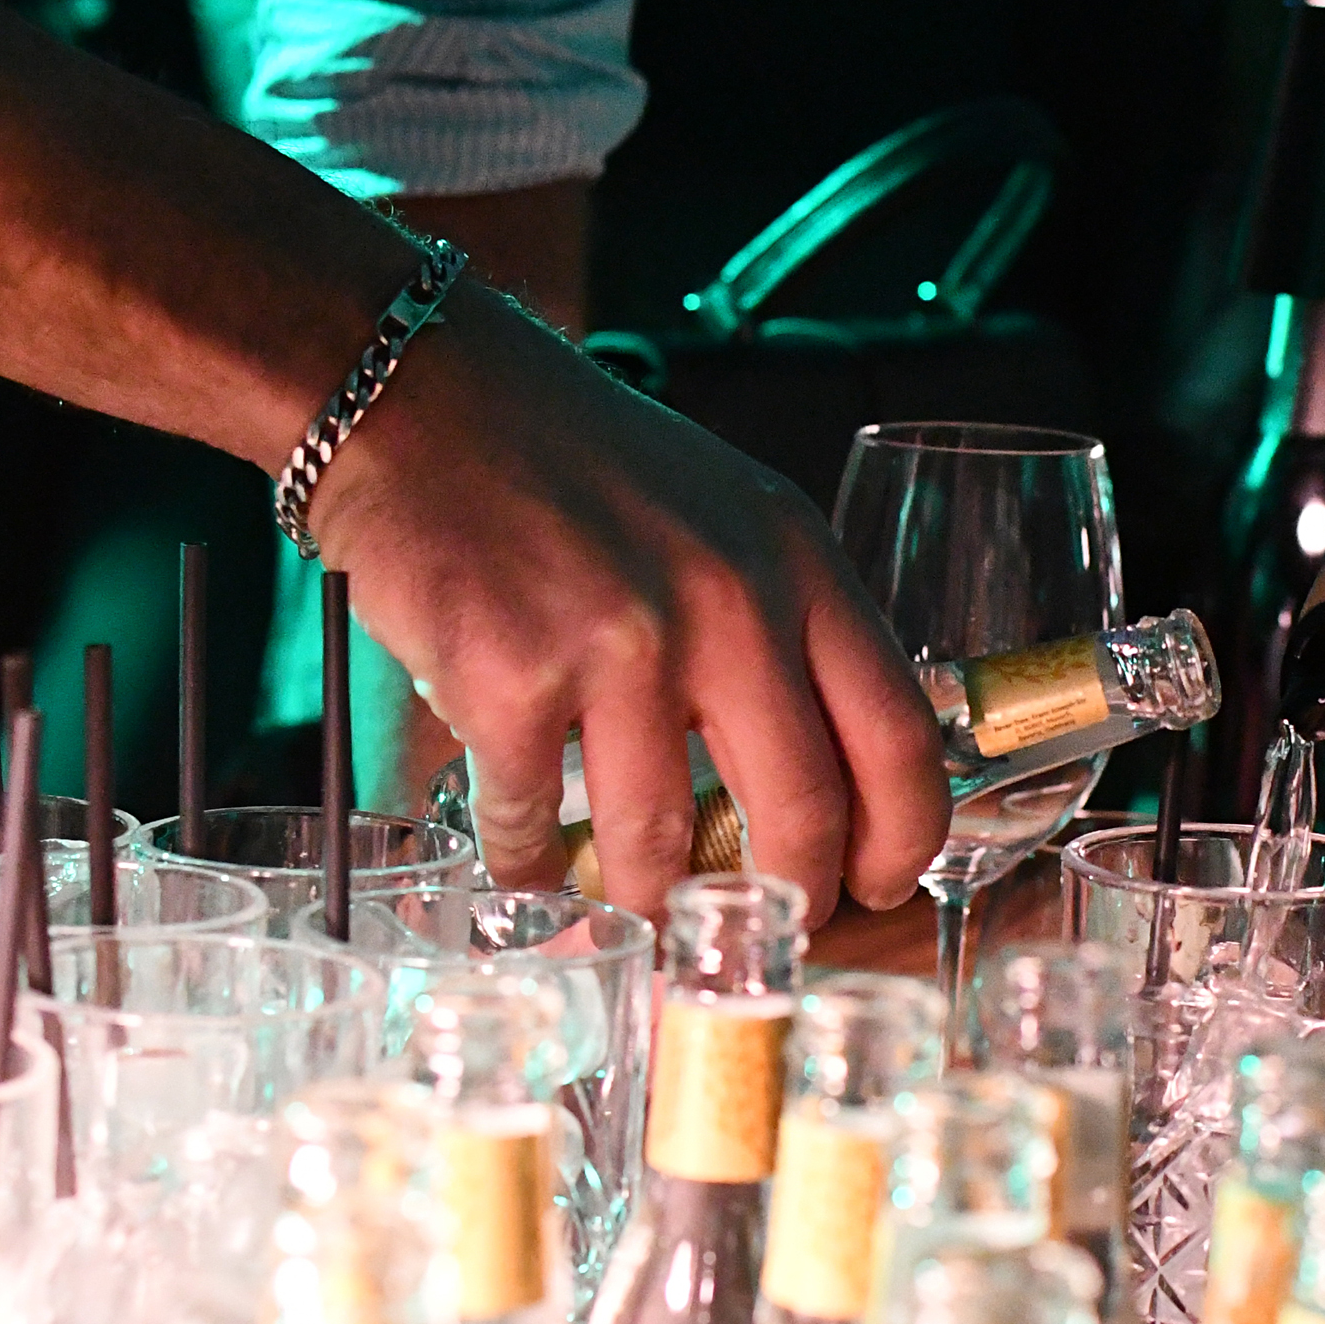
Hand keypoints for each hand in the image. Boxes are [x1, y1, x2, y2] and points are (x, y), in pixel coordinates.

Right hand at [308, 283, 949, 920]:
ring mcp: (621, 645)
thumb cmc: (574, 464)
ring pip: (660, 849)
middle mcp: (728, 605)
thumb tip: (827, 772)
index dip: (901, 841)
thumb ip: (784, 626)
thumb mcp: (728, 517)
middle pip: (803, 816)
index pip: (899, 739)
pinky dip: (528, 866)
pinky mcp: (512, 680)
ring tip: (630, 910)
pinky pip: (534, 825)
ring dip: (644, 903)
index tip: (878, 886)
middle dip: (783, 903)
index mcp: (797, 565)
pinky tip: (525, 864)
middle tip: (755, 928)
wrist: (423, 395)